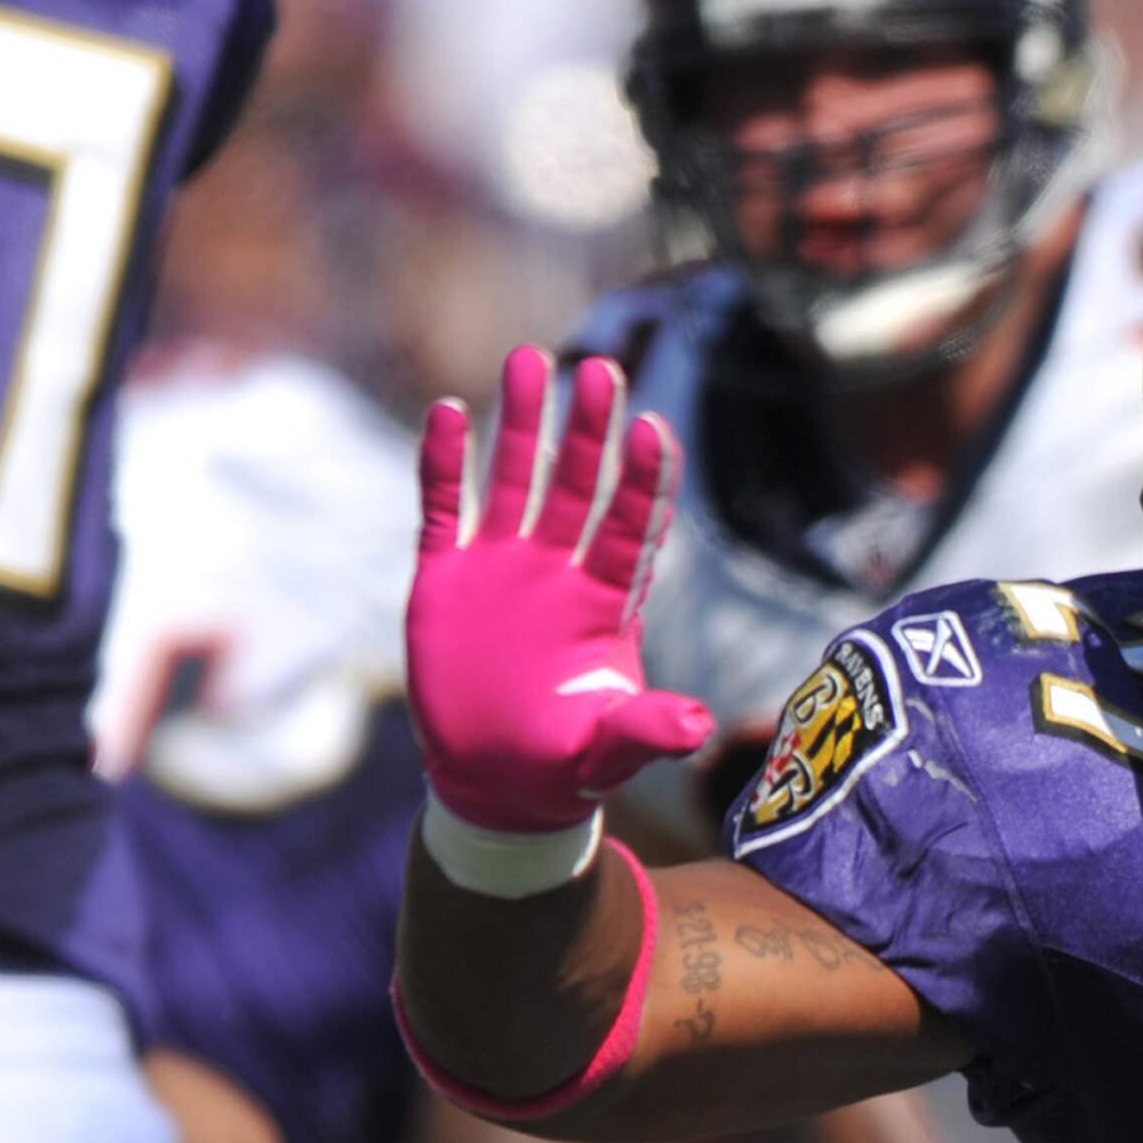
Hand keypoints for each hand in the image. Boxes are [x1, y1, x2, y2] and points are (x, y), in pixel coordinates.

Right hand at [409, 347, 710, 837]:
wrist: (493, 783)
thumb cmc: (563, 766)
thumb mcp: (607, 753)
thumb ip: (645, 732)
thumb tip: (698, 728)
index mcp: (606, 603)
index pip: (634, 528)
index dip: (644, 480)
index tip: (655, 429)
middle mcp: (559, 570)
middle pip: (580, 485)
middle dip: (590, 429)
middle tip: (601, 370)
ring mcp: (501, 567)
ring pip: (515, 477)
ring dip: (522, 422)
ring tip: (528, 359)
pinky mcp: (446, 577)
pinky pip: (444, 509)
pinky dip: (443, 463)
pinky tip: (446, 412)